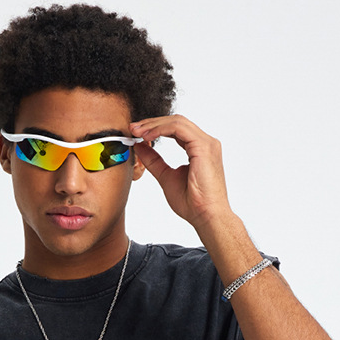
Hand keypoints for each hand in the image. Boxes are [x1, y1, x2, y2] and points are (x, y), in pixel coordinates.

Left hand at [129, 115, 233, 234]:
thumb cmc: (192, 204)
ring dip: (154, 125)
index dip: (155, 128)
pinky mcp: (204, 146)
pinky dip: (161, 130)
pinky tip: (147, 136)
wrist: (206, 217)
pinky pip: (178, 128)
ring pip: (177, 122)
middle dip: (152, 123)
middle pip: (176, 121)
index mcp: (199, 149)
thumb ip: (154, 161)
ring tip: (137, 132)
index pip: (175, 129)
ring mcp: (207, 143)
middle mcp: (205, 142)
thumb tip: (139, 146)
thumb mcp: (166, 177)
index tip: (136, 133)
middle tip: (133, 128)